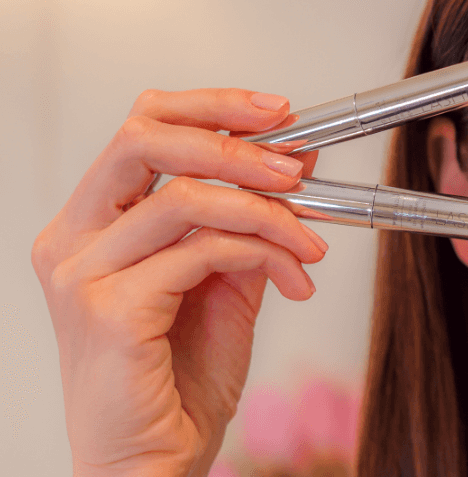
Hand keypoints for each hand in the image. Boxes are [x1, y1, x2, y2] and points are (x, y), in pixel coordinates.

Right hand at [31, 88, 327, 475]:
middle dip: (235, 143)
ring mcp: (83, 275)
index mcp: (93, 226)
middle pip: (144, 137)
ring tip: (311, 243)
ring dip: (270, 214)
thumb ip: (249, 226)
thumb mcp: (225, 288)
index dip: (212, 108)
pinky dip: (265, 255)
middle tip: (296, 168)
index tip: (276, 113)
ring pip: (187, 198)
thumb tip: (293, 164)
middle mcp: (74, 241)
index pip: (143, 128)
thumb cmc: (177, 385)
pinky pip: (203, 252)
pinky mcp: (109, 311)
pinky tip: (295, 280)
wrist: (153, 463)